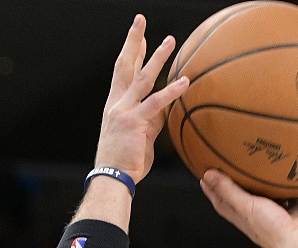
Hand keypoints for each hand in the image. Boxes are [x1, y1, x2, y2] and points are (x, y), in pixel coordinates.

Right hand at [95, 16, 187, 182]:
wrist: (112, 178)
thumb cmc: (126, 162)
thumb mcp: (139, 136)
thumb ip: (151, 119)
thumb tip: (166, 109)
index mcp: (115, 105)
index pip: (123, 72)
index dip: (132, 53)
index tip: (138, 37)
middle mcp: (117, 103)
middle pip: (125, 64)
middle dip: (133, 40)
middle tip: (140, 20)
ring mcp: (124, 111)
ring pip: (142, 77)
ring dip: (156, 57)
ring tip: (170, 41)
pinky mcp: (135, 122)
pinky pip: (156, 103)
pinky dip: (171, 91)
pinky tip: (184, 81)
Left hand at [199, 171, 297, 247]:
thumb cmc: (273, 230)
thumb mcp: (246, 207)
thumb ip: (228, 190)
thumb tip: (208, 176)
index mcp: (244, 216)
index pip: (223, 201)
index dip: (213, 189)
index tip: (206, 174)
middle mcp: (261, 214)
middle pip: (247, 195)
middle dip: (241, 180)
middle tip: (236, 162)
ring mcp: (281, 212)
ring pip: (273, 193)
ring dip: (270, 181)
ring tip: (267, 162)